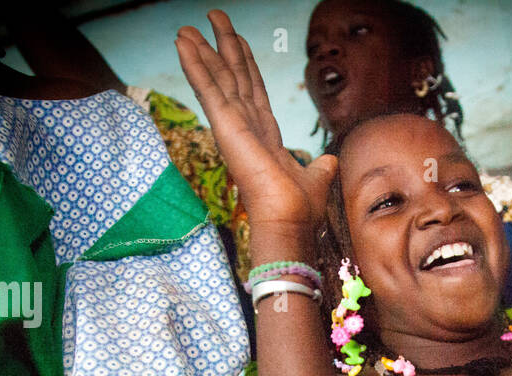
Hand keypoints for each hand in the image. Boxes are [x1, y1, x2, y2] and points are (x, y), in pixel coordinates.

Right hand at [175, 11, 336, 241]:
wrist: (289, 220)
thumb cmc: (300, 208)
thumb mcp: (316, 177)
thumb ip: (320, 165)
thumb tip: (329, 160)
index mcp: (265, 134)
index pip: (253, 89)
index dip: (245, 62)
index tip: (236, 39)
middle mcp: (246, 126)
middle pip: (233, 76)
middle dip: (222, 46)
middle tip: (212, 17)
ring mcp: (233, 124)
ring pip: (217, 78)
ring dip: (201, 51)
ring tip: (186, 27)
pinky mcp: (224, 126)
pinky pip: (207, 88)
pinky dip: (194, 64)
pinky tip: (182, 43)